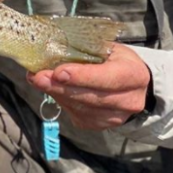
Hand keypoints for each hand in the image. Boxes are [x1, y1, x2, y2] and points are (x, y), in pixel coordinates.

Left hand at [27, 43, 151, 130]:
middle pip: (91, 97)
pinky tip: (52, 88)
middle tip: (38, 77)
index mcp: (134, 75)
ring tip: (39, 80)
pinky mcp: (100, 125)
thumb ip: (85, 50)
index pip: (108, 78)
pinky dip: (61, 101)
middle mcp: (129, 100)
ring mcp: (115, 117)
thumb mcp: (108, 48)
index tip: (59, 72)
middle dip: (61, 87)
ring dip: (57, 94)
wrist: (133, 85)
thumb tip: (51, 49)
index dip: (82, 76)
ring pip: (81, 108)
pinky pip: (76, 115)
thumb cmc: (117, 61)